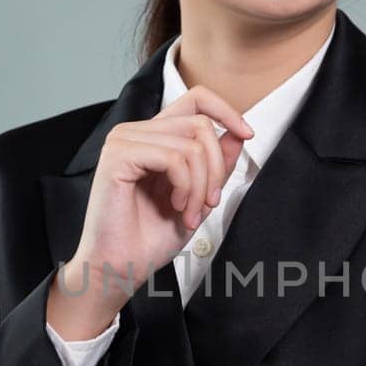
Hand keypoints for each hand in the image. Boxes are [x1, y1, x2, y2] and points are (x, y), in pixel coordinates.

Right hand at [68, 84, 253, 307]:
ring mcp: (124, 141)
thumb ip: (216, 165)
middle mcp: (137, 132)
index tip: (248, 135)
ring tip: (190, 214)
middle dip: (216, 169)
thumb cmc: (149, 238)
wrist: (120, 267)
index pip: (195, 98)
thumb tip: (238, 134)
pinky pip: (172, 158)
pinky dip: (184, 186)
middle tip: (209, 203)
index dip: (226, 111)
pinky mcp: (118, 156)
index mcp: (154, 137)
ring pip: (191, 145)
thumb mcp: (197, 197)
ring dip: (200, 186)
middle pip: (200, 125)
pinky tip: (175, 207)